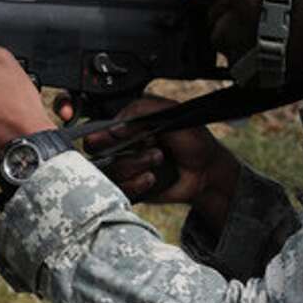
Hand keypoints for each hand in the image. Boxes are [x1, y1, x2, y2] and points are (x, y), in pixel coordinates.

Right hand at [59, 94, 240, 216]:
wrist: (207, 172)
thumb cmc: (191, 140)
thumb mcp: (169, 114)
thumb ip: (141, 111)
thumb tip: (114, 127)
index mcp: (126, 126)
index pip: (95, 128)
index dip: (97, 133)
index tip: (107, 135)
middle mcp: (120, 148)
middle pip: (96, 151)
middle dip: (116, 147)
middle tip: (144, 143)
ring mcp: (124, 170)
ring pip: (109, 170)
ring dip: (134, 162)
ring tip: (158, 156)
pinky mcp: (131, 190)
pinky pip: (119, 190)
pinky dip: (135, 184)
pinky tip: (151, 178)